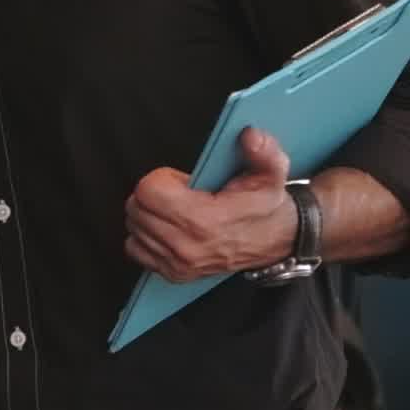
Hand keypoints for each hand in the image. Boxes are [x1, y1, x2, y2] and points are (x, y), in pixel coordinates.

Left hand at [125, 126, 297, 284]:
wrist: (275, 242)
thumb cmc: (266, 206)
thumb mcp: (272, 172)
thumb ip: (263, 150)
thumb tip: (249, 135)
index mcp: (204, 221)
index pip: (148, 191)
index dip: (163, 178)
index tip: (183, 181)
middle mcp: (186, 246)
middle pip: (137, 208)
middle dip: (154, 194)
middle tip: (180, 194)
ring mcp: (177, 263)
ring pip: (134, 227)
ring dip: (149, 214)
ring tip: (178, 211)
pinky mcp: (172, 274)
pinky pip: (135, 248)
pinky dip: (145, 236)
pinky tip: (168, 228)